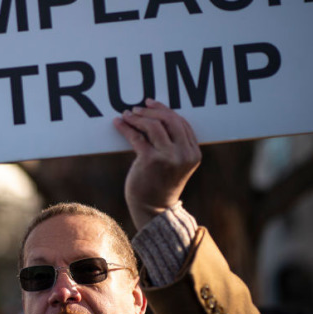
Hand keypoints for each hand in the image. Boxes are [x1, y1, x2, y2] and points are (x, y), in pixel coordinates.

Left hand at [112, 99, 200, 228]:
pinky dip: (126, 127)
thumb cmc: (160, 184)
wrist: (153, 209)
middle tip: (137, 108)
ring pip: (153, 125)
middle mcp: (184, 154)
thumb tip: (155, 116)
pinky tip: (119, 123)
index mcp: (193, 153)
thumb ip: (174, 144)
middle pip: (169, 119)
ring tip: (127, 115)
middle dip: (151, 110)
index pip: (181, 122)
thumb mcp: (175, 163)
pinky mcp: (150, 160)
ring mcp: (168, 157)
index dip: (165, 110)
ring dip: (138, 117)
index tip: (151, 104)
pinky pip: (137, 136)